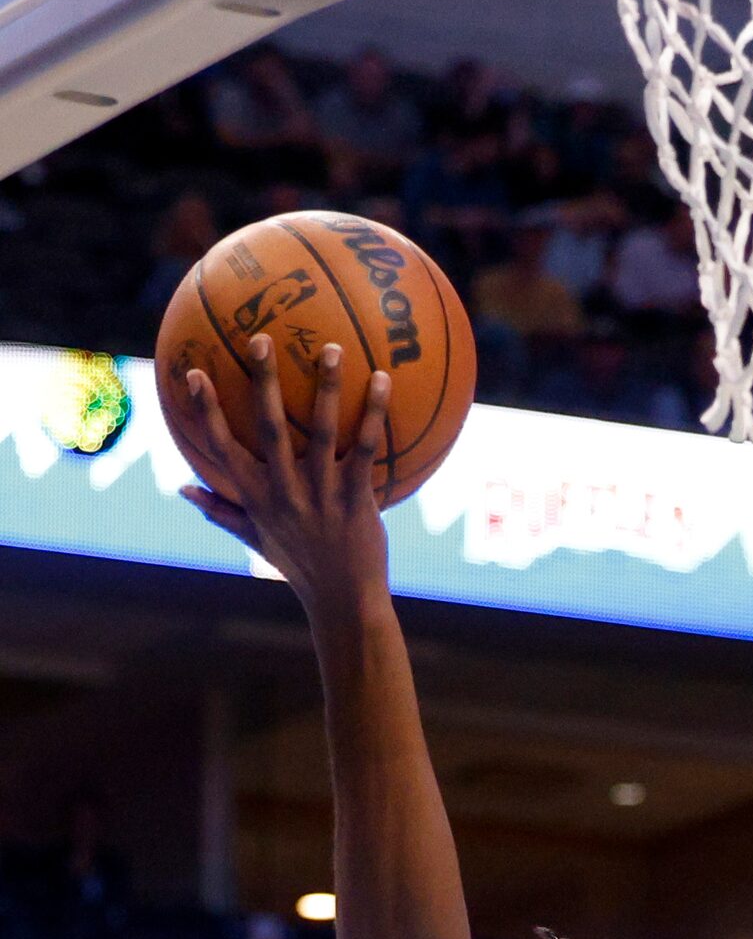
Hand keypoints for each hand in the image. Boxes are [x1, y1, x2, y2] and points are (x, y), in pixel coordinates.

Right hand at [178, 334, 390, 612]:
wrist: (344, 601)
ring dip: (327, 388)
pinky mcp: (356, 499)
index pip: (221, 448)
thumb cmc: (300, 566)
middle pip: (268, 428)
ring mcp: (321, 495)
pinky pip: (366, 449)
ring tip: (334, 349)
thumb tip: (182, 489)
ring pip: (321, 433)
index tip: (192, 372)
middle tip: (260, 337)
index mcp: (256, 498)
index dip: (205, 411)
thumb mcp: (256, 539)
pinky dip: (374, 414)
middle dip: (262, 382)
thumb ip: (220, 511)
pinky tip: (383, 380)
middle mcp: (284, 492)